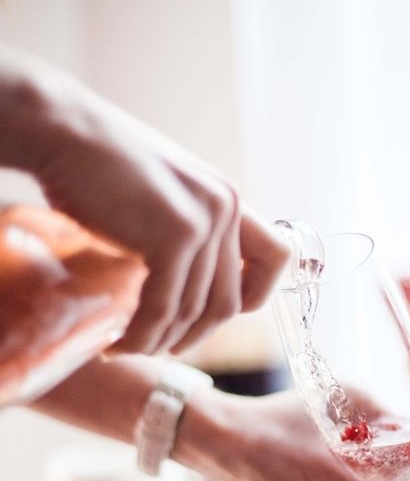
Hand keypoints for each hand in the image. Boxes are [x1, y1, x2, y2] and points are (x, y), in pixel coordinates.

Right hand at [1, 50, 288, 355]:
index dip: (255, 296)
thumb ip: (185, 236)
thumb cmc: (99, 168)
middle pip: (229, 302)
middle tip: (158, 348)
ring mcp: (204, 221)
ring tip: (127, 349)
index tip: (214, 317)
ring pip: (193, 312)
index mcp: (229, 199)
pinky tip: (116, 344)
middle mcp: (226, 208)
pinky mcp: (173, 235)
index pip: (277, 257)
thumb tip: (185, 294)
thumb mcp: (162, 200)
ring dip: (159, 342)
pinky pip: (163, 307)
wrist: (63, 132)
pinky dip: (141, 335)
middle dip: (193, 336)